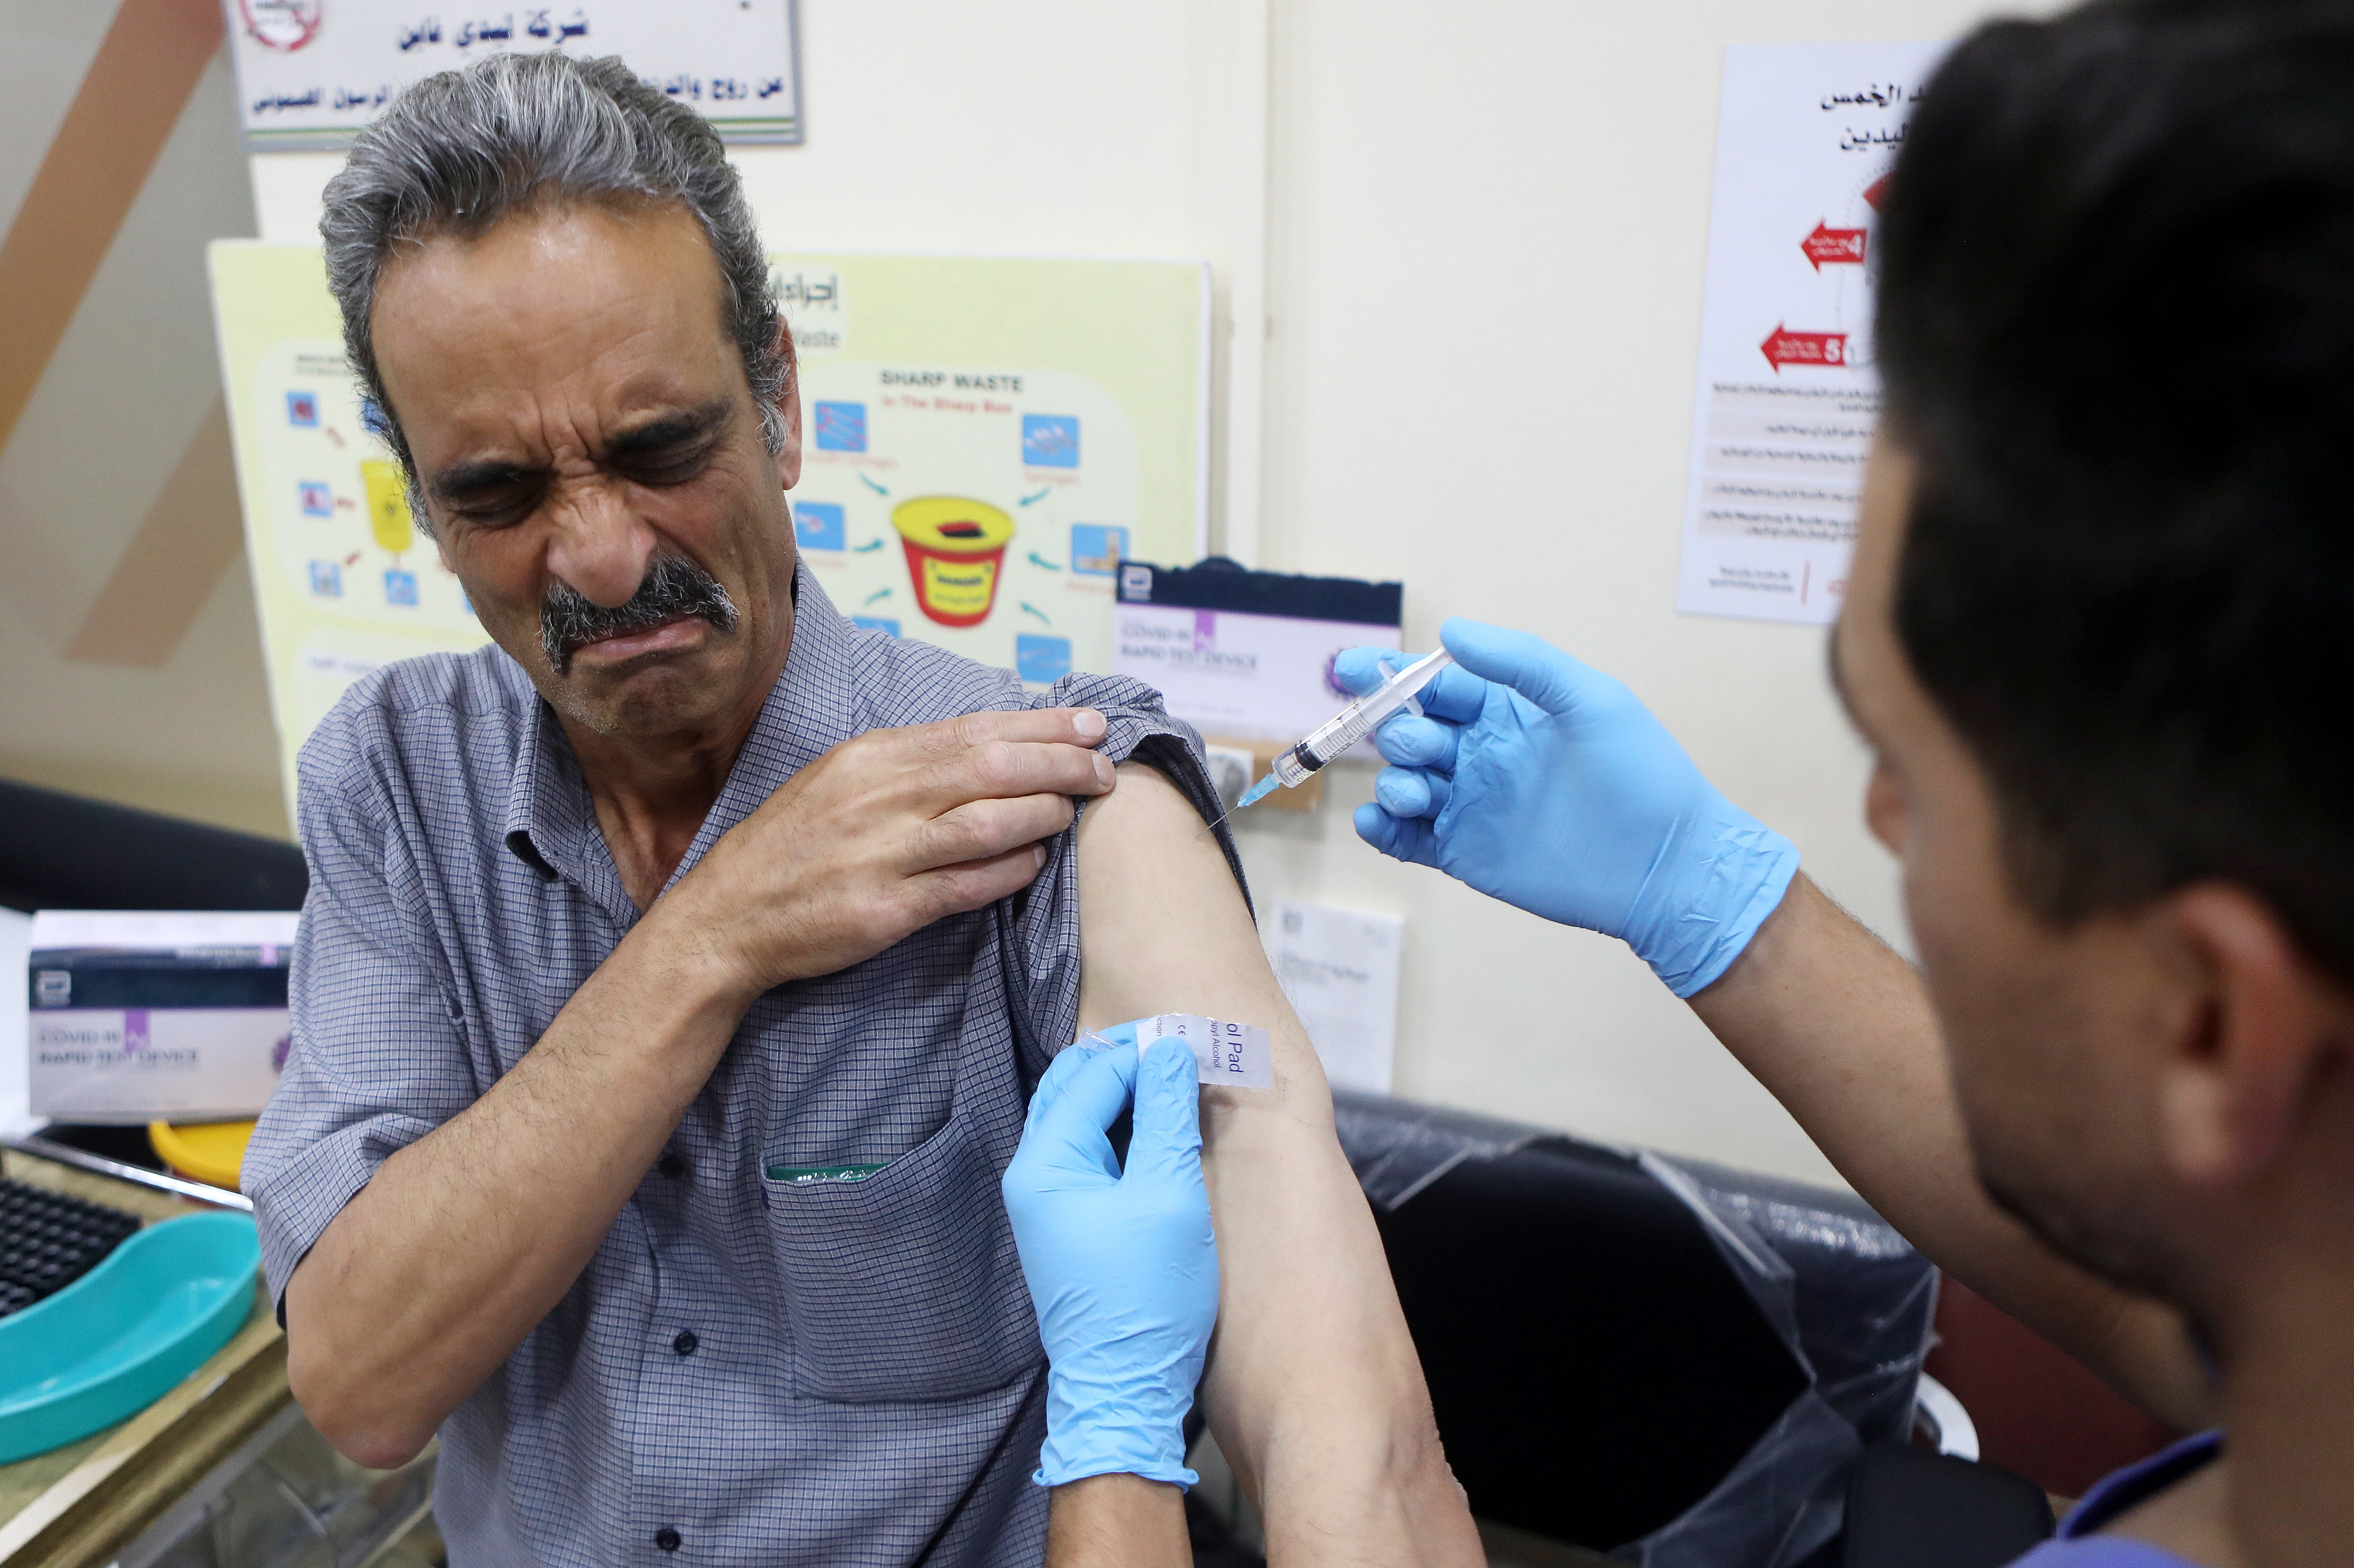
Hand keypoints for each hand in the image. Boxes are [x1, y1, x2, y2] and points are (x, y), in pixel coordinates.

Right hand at [670, 707, 1115, 992]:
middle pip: (993, 767)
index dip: (1041, 726)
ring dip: (1043, 814)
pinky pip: (966, 885)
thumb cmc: (790, 847)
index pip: (974, 730)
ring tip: (1073, 810)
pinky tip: (1035, 864)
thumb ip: (907, 764)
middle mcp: (878, 797)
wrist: (725, 917)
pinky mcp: (885, 909)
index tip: (1089, 725)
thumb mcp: (838, 780)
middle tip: (1102, 769)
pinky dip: (1009, 872)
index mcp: (869, 758)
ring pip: (988, 822)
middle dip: (1059, 763)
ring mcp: (882, 854)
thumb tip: (987, 747)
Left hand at [1003, 1029, 1217, 1489]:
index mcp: (1045, 1165)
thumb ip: (1167, 1116)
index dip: (1140, 1050)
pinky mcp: (1068, 1220)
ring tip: (1171, 1075)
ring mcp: (1046, 1201)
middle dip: (1122, 1059)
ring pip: (1077, 1116)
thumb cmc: (1148, 1297)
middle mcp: (1033, 1176)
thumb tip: (1170, 1052)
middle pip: (1071, 1088)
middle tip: (1176, 1046)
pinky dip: (1118, 1124)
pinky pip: (1086, 1149)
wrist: (1124, 1388)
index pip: (1092, 1078)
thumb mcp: (1169, 1196)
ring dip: (1121, 1090)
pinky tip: (1155, 1120)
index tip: (1189, 1036)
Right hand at [1337, 619, 1797, 996]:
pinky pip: (1405, 839)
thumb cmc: (1642, 775)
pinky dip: (1381, 829)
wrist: (1665, 866)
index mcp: (1505, 711)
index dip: (1389, 672)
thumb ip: (1520, 662)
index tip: (1353, 668)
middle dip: (1396, 729)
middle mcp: (1480, 754)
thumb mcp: (1590, 699)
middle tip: (1421, 744)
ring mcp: (1470, 805)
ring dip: (1393, 781)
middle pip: (1408, 730)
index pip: (1433, 684)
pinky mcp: (1464, 853)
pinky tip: (1376, 822)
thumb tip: (1451, 631)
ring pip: (1402, 782)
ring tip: (1417, 791)